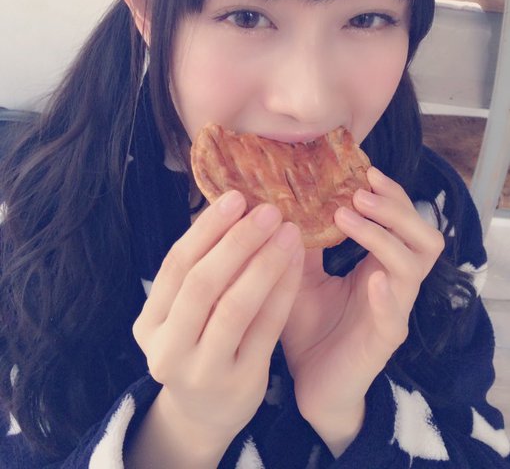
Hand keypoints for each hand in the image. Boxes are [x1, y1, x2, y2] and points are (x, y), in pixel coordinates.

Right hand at [132, 190, 303, 452]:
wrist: (204, 414)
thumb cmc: (196, 344)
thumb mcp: (182, 314)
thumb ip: (199, 271)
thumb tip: (231, 207)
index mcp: (149, 324)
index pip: (175, 266)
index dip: (206, 229)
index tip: (235, 198)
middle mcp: (169, 350)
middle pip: (202, 284)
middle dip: (237, 241)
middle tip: (268, 210)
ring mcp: (204, 371)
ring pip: (235, 307)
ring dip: (264, 262)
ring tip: (288, 231)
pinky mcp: (241, 384)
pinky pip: (266, 329)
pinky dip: (282, 291)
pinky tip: (296, 263)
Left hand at [281, 167, 444, 448]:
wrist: (307, 383)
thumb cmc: (306, 326)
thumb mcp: (298, 274)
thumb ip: (301, 243)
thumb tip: (285, 200)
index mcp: (378, 265)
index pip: (403, 221)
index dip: (391, 194)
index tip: (365, 170)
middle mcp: (393, 284)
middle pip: (423, 237)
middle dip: (395, 208)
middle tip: (358, 192)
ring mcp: (393, 311)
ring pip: (413, 266)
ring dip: (384, 236)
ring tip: (349, 217)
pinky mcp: (383, 341)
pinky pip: (396, 315)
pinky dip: (386, 293)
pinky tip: (371, 277)